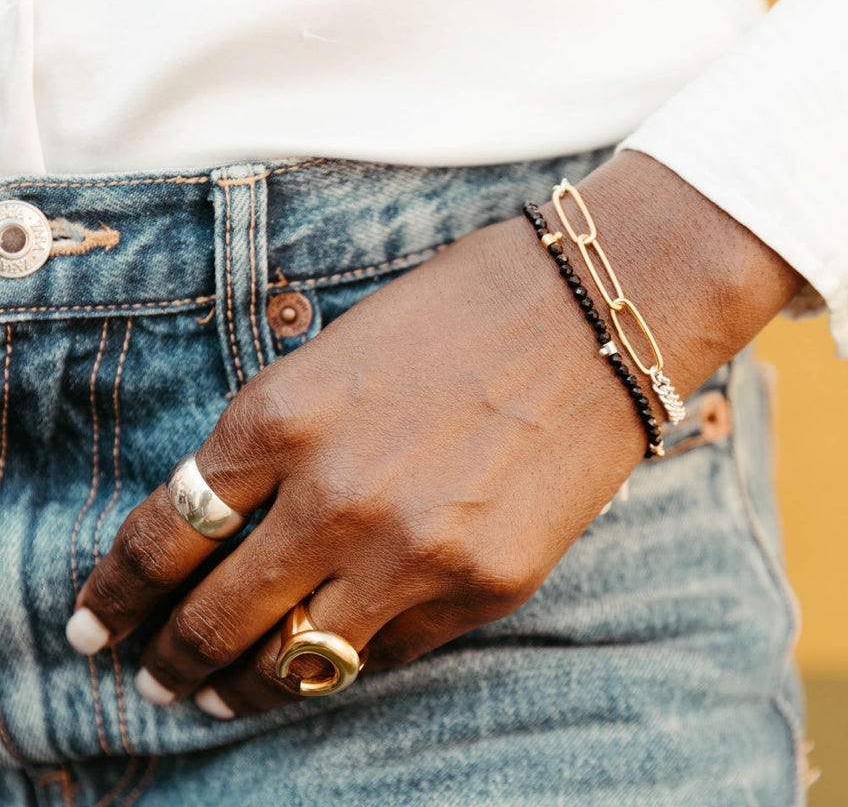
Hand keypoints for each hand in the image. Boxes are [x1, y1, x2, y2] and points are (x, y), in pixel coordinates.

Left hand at [66, 152, 802, 717]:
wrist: (597, 307)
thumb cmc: (467, 307)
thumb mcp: (339, 354)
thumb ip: (277, 443)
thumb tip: (229, 524)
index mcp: (282, 415)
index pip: (163, 532)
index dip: (118, 590)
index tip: (98, 620)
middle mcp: (334, 496)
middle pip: (213, 616)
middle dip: (170, 656)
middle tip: (154, 673)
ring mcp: (413, 550)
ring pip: (298, 660)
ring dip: (250, 685)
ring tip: (229, 692)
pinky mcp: (485, 585)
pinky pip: (390, 654)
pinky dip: (351, 657)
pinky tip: (335, 652)